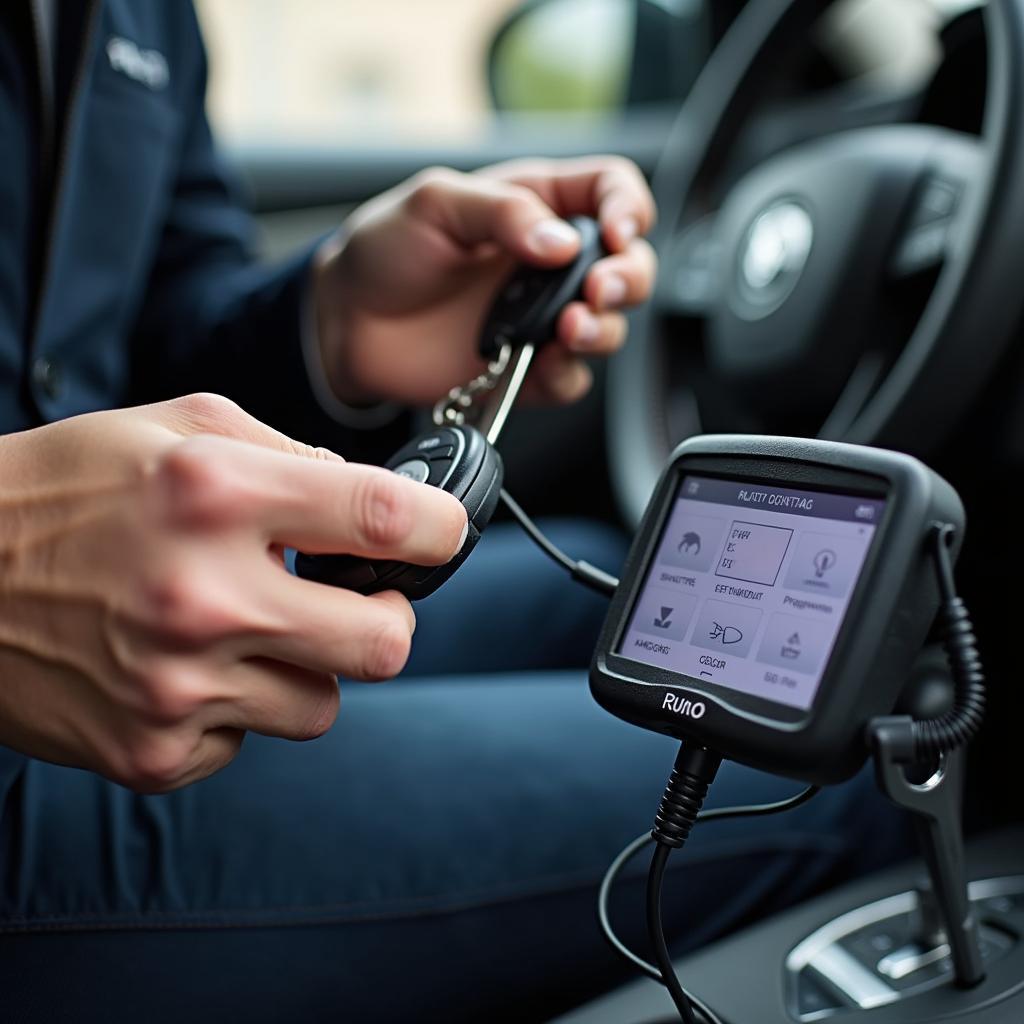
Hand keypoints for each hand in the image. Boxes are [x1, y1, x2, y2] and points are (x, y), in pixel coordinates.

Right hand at [0, 394, 465, 791]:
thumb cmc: (61, 489)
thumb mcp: (175, 427)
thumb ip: (286, 453)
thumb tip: (366, 499)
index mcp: (217, 495)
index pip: (386, 521)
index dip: (441, 530)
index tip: (443, 534)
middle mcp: (204, 596)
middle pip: (385, 643)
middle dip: (385, 618)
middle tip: (353, 597)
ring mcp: (178, 687)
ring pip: (322, 704)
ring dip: (304, 665)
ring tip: (245, 628)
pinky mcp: (151, 751)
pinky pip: (248, 741)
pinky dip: (235, 708)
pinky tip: (187, 667)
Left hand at [313, 156, 656, 406]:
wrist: (347, 322)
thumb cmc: (386, 250)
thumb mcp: (435, 204)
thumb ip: (501, 212)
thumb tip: (561, 243)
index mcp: (536, 206)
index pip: (610, 191)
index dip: (628, 208)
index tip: (615, 233)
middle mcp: (548, 264)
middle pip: (628, 266)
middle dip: (627, 279)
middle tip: (597, 289)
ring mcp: (540, 319)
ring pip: (608, 326)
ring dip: (602, 329)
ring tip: (569, 329)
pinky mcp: (526, 368)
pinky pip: (569, 379)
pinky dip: (566, 374)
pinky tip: (543, 363)